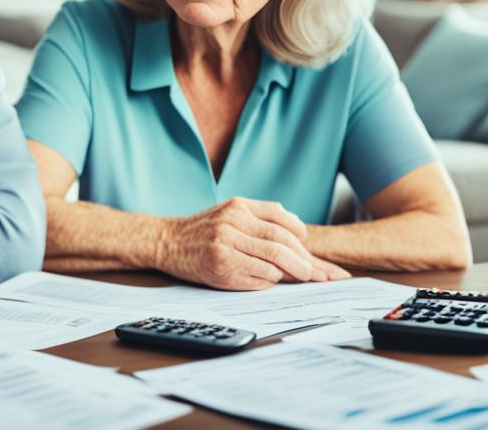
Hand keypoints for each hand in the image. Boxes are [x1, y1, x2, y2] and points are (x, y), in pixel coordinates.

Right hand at [155, 197, 348, 288]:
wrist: (168, 242)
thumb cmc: (203, 230)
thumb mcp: (230, 211)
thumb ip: (262, 216)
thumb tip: (299, 231)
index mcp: (239, 206)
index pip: (280, 219)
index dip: (301, 235)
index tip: (311, 244)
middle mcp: (233, 223)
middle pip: (280, 242)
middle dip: (304, 259)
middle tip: (319, 272)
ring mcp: (226, 245)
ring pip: (273, 261)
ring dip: (292, 272)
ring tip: (305, 277)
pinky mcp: (221, 267)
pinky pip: (258, 277)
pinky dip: (271, 280)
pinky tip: (273, 280)